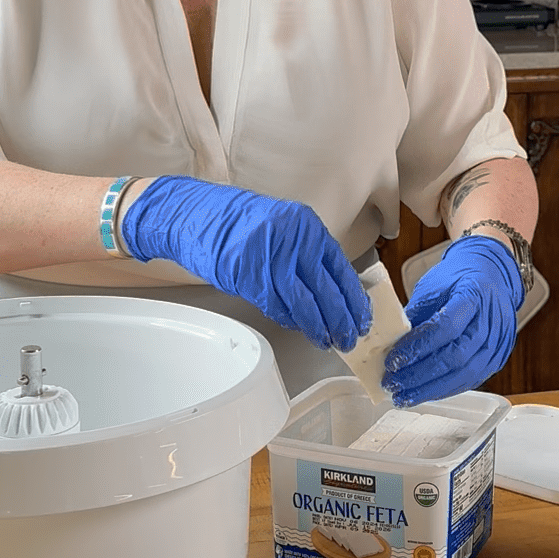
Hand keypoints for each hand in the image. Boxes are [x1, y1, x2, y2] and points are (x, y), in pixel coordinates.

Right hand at [120, 176, 370, 351]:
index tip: (361, 317)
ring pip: (305, 303)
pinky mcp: (249, 276)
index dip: (353, 298)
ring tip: (328, 341)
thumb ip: (306, 255)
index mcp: (307, 225)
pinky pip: (277, 306)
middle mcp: (293, 239)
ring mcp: (271, 257)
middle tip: (349, 338)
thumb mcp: (283, 229)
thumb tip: (333, 291)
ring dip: (318, 327)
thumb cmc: (239, 224)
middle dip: (341, 319)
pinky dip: (290, 320)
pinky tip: (299, 329)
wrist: (197, 215)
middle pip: (326, 289)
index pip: (340, 268)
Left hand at [382, 235, 523, 404]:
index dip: (418, 347)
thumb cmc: (459, 278)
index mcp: (474, 294)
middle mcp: (491, 321)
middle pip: (456, 356)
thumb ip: (415, 316)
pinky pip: (471, 380)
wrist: (492, 274)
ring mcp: (498, 342)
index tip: (393, 360)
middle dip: (420, 375)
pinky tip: (425, 393)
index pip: (446, 327)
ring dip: (431, 389)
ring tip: (404, 396)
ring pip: (465, 374)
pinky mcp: (498, 358)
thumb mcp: (432, 286)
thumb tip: (390, 346)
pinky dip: (445, 389)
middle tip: (393, 383)